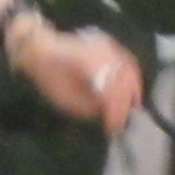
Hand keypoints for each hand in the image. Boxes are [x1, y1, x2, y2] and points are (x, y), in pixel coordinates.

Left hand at [12, 23, 138, 135]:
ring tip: (130, 109)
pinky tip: (130, 92)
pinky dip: (131, 79)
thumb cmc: (50, 76)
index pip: (110, 91)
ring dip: (132, 91)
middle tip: (121, 122)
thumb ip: (88, 107)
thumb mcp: (65, 99)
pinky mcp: (110, 45)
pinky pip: (127, 63)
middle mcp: (101, 51)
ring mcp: (107, 45)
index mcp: (87, 64)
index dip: (114, 112)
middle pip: (123, 80)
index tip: (113, 129)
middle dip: (124, 104)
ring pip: (129, 69)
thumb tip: (106, 112)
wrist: (42, 49)